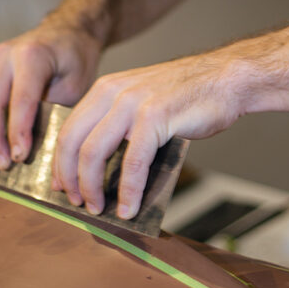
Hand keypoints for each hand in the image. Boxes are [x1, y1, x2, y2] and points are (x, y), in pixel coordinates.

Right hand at [0, 20, 101, 175]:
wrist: (68, 32)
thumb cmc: (75, 59)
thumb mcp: (76, 85)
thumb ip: (53, 111)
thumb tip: (31, 148)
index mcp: (31, 55)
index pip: (20, 100)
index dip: (17, 132)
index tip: (19, 158)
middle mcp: (4, 56)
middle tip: (2, 167)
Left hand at [51, 53, 242, 218]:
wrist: (227, 78)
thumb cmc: (189, 95)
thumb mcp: (143, 102)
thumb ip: (120, 126)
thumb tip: (104, 170)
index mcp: (106, 89)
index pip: (69, 129)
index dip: (61, 163)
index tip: (62, 186)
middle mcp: (114, 92)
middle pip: (72, 142)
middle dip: (69, 178)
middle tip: (77, 202)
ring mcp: (134, 103)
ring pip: (94, 153)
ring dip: (92, 188)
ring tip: (99, 209)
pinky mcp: (156, 117)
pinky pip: (133, 162)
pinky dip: (129, 190)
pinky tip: (130, 207)